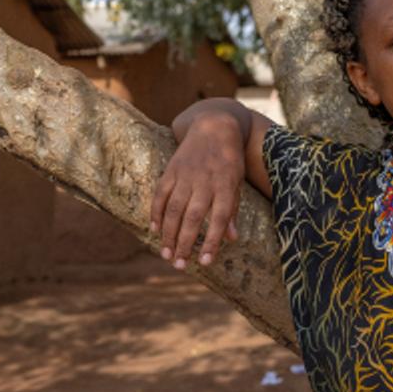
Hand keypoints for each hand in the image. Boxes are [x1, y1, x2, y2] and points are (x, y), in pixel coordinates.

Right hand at [149, 112, 244, 269]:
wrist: (214, 126)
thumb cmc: (229, 160)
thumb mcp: (237, 182)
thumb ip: (232, 209)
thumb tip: (231, 239)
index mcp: (226, 185)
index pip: (220, 217)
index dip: (212, 241)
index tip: (206, 262)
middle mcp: (205, 180)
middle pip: (193, 217)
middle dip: (185, 243)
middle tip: (179, 265)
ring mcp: (185, 175)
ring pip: (174, 209)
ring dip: (168, 234)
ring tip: (166, 255)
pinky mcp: (171, 169)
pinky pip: (161, 194)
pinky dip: (156, 213)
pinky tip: (155, 230)